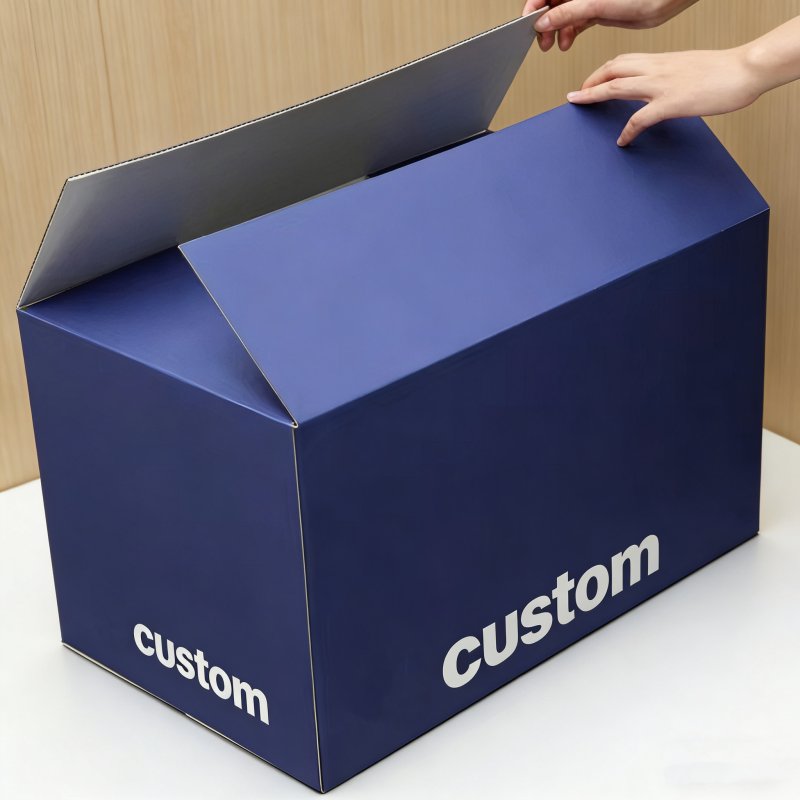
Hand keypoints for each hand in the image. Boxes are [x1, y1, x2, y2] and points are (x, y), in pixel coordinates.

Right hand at [522, 1, 698, 51]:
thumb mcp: (596, 3)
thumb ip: (567, 12)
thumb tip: (544, 21)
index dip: (534, 6)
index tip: (529, 23)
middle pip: (552, 4)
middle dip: (545, 23)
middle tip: (542, 40)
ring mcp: (589, 0)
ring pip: (563, 15)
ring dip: (556, 31)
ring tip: (556, 45)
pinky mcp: (597, 11)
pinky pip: (575, 22)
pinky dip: (568, 33)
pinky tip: (566, 42)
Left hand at [566, 47, 766, 145]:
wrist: (746, 68)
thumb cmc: (724, 70)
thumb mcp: (690, 68)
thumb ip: (671, 76)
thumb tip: (664, 87)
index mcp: (662, 60)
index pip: (623, 61)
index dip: (602, 70)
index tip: (591, 80)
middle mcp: (657, 69)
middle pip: (612, 69)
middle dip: (590, 81)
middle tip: (577, 95)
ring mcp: (662, 85)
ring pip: (616, 86)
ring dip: (593, 96)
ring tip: (580, 104)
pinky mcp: (671, 103)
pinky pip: (639, 119)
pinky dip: (627, 131)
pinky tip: (622, 141)